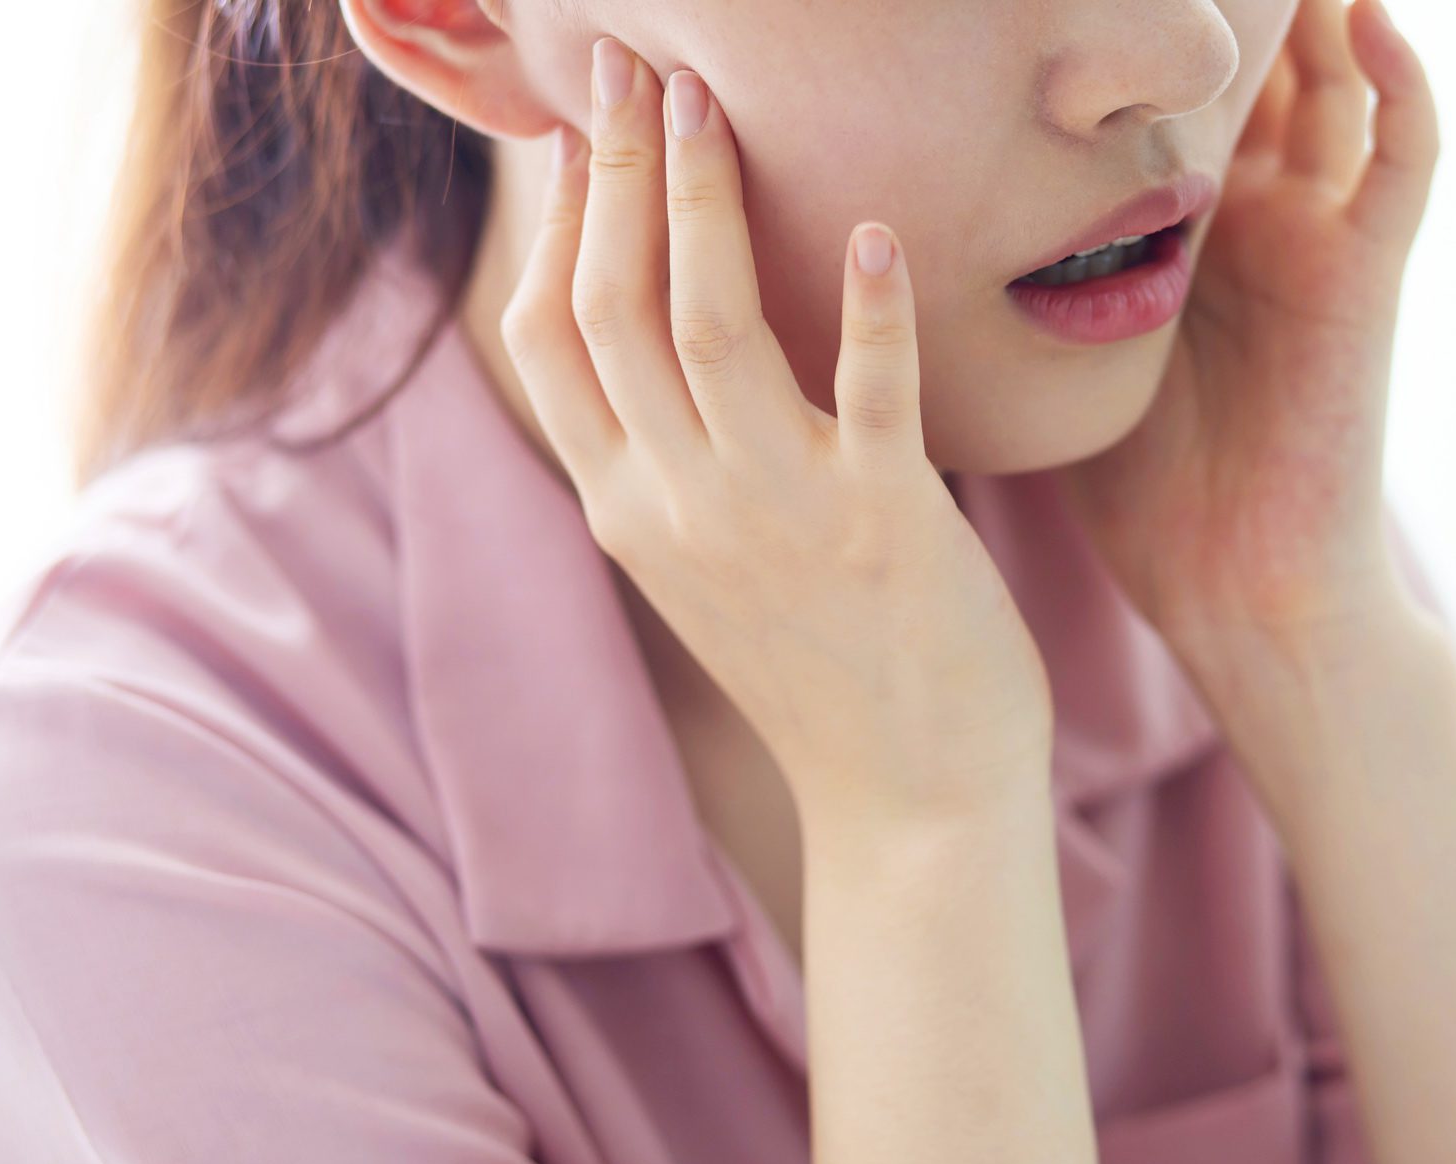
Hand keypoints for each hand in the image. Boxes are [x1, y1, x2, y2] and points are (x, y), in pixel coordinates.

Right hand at [501, 38, 1053, 821]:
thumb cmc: (822, 665)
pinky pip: (870, 392)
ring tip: (708, 100)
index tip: (577, 136)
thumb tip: (669, 346)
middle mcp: (677, 505)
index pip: (546, 343)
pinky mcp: (883, 522)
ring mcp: (773, 513)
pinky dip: (869, 309)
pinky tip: (875, 232)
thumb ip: (671, 461)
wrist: (909, 798)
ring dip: (699, 200)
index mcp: (628, 509)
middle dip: (611, 173)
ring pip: (705, 325)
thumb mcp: (709, 563)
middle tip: (630, 64)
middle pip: (609, 307)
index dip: (554, 227)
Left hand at [1053, 0, 1436, 675]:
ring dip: (1319, 11)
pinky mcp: (1364, 275)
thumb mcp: (1066, 361)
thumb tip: (904, 231)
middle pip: (1256, 74)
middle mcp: (1254, 220)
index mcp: (1182, 234)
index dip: (1146, 55)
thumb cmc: (1146, 496)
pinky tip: (1366, 14)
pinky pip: (1403, 159)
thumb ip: (1025, 287)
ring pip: (1336, 86)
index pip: (1173, 103)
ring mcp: (1314, 240)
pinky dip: (1400, 83)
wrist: (1234, 589)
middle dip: (1226, 13)